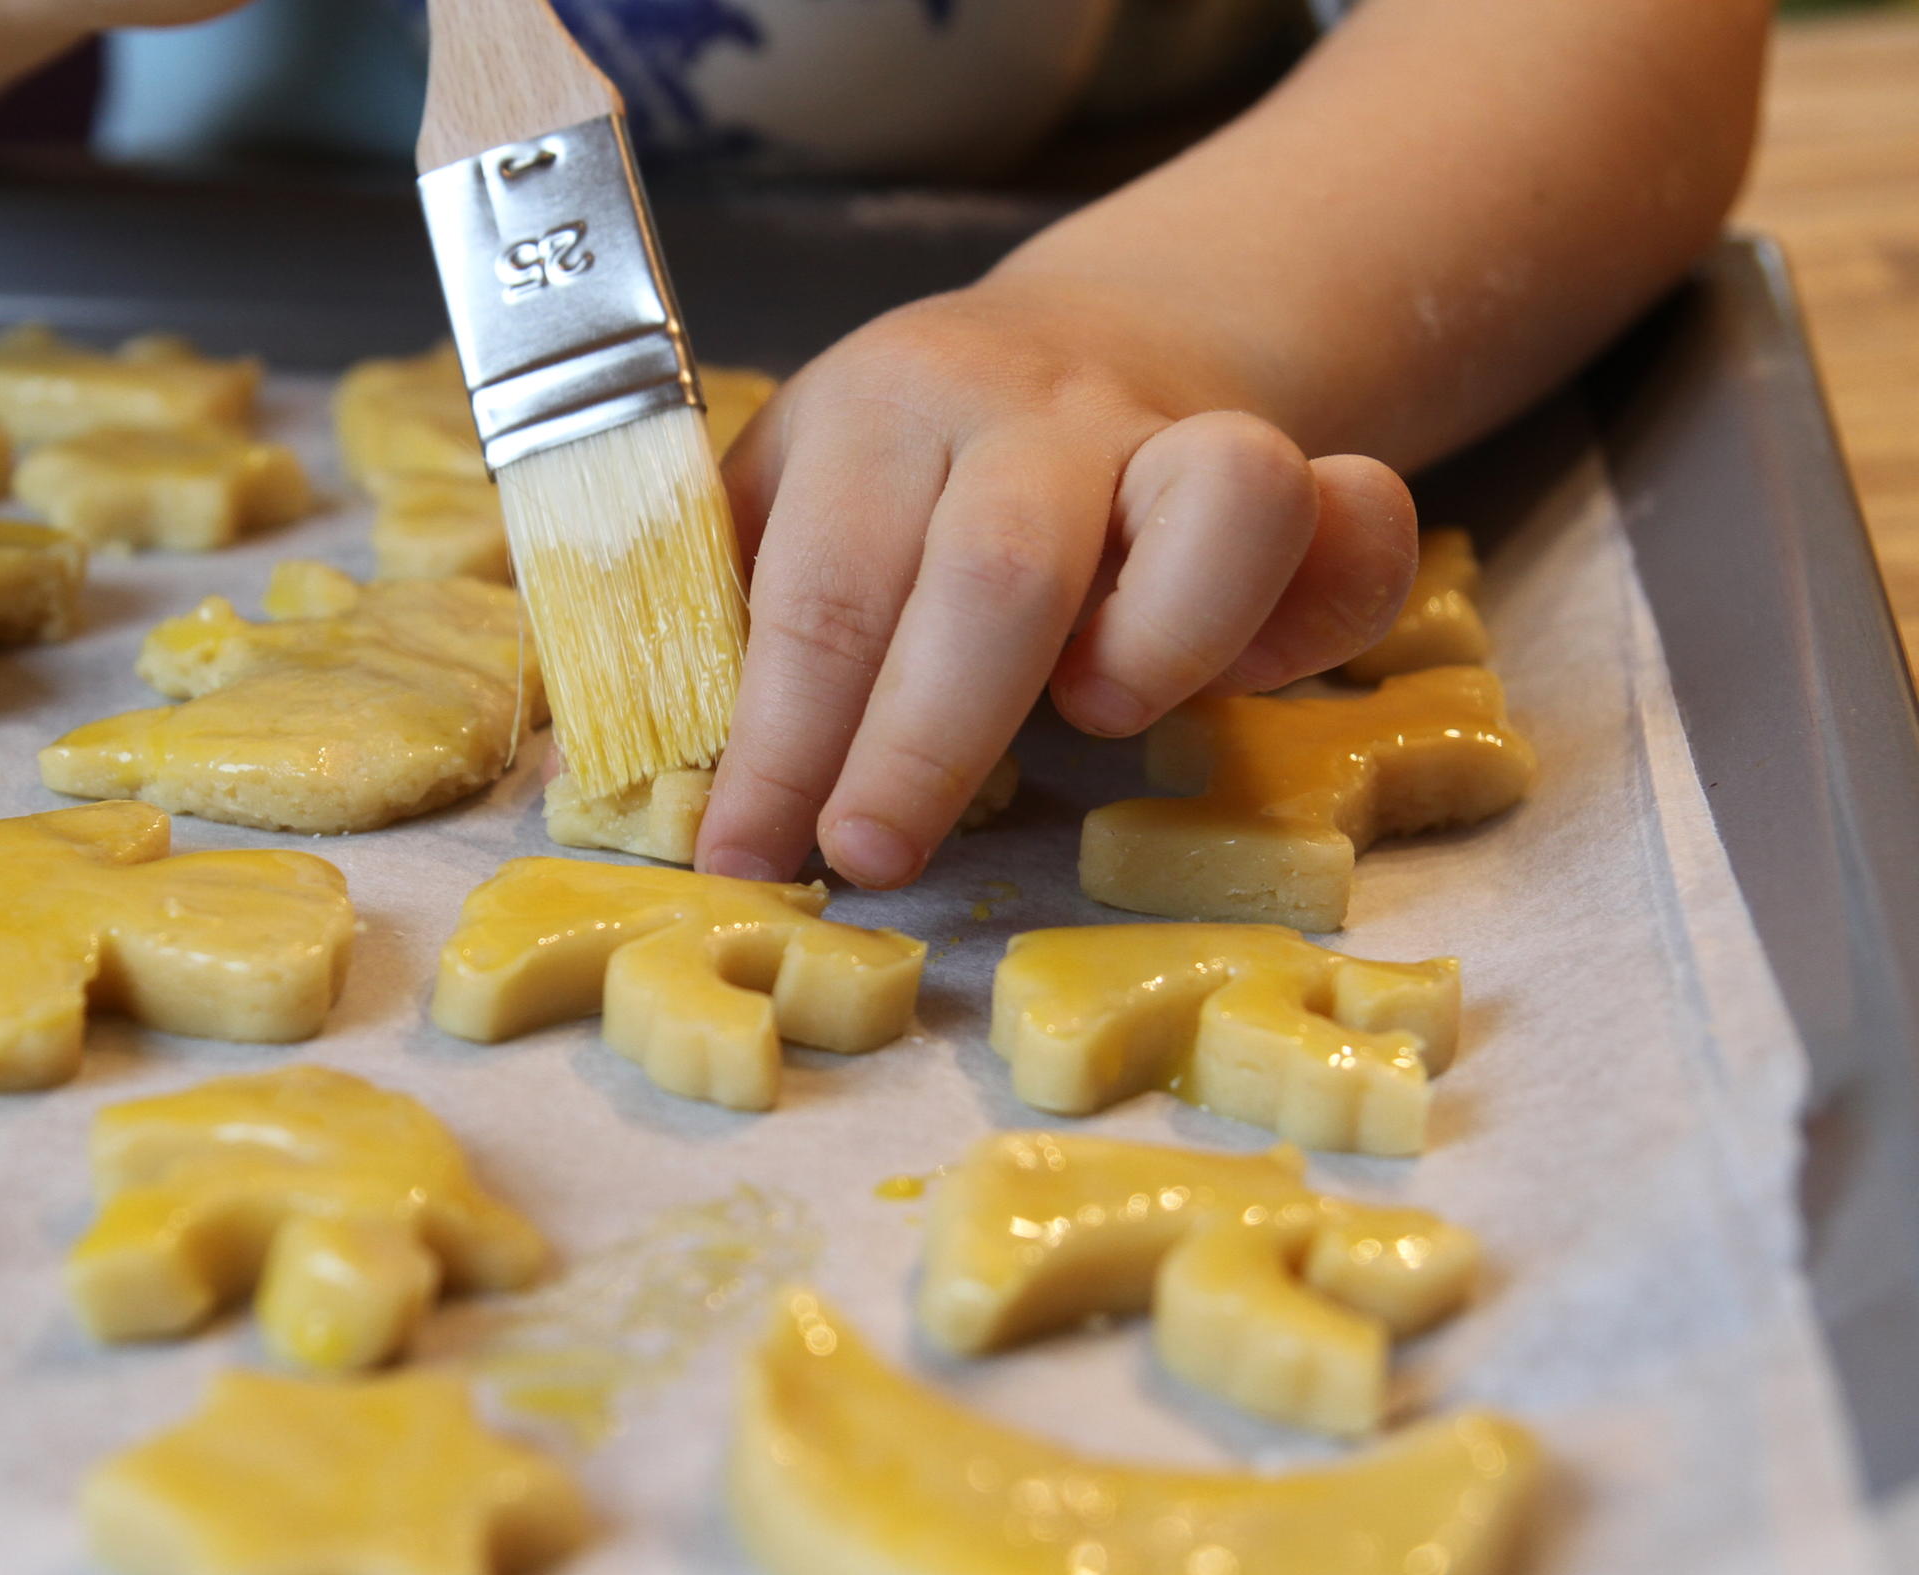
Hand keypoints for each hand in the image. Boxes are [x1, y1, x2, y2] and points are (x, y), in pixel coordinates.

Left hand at [696, 278, 1418, 888]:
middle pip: (995, 573)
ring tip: (1100, 718)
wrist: (1088, 340)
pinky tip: (1249, 673)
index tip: (739, 857)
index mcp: (873, 416)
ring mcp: (1177, 431)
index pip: (817, 592)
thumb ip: (710, 626)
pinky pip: (1358, 524)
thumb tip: (592, 778)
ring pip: (1225, 501)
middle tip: (868, 859)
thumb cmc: (901, 481)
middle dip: (923, 742)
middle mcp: (1029, 410)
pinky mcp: (1300, 467)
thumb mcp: (779, 509)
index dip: (776, 742)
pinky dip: (1324, 612)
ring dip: (1162, 647)